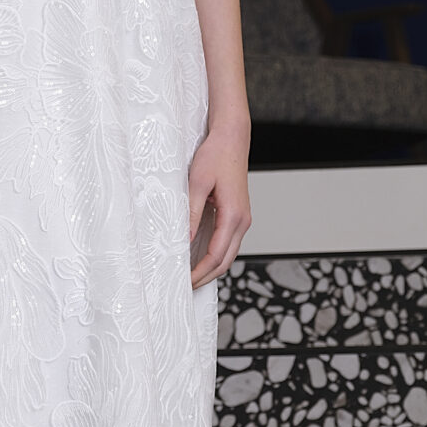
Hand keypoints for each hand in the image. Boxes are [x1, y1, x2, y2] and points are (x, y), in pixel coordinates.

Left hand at [188, 119, 251, 289]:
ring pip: (229, 254)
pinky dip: (215, 256)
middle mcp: (242, 221)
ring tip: (190, 277)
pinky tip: (199, 259)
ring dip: (211, 268)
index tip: (184, 282)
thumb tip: (184, 240)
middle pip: (225, 261)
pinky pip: (228, 243)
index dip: (200, 272)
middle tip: (185, 287)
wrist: (231, 139)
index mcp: (234, 215)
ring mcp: (242, 219)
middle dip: (205, 277)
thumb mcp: (197, 183)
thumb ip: (191, 213)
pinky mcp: (238, 215)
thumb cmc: (215, 156)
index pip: (216, 255)